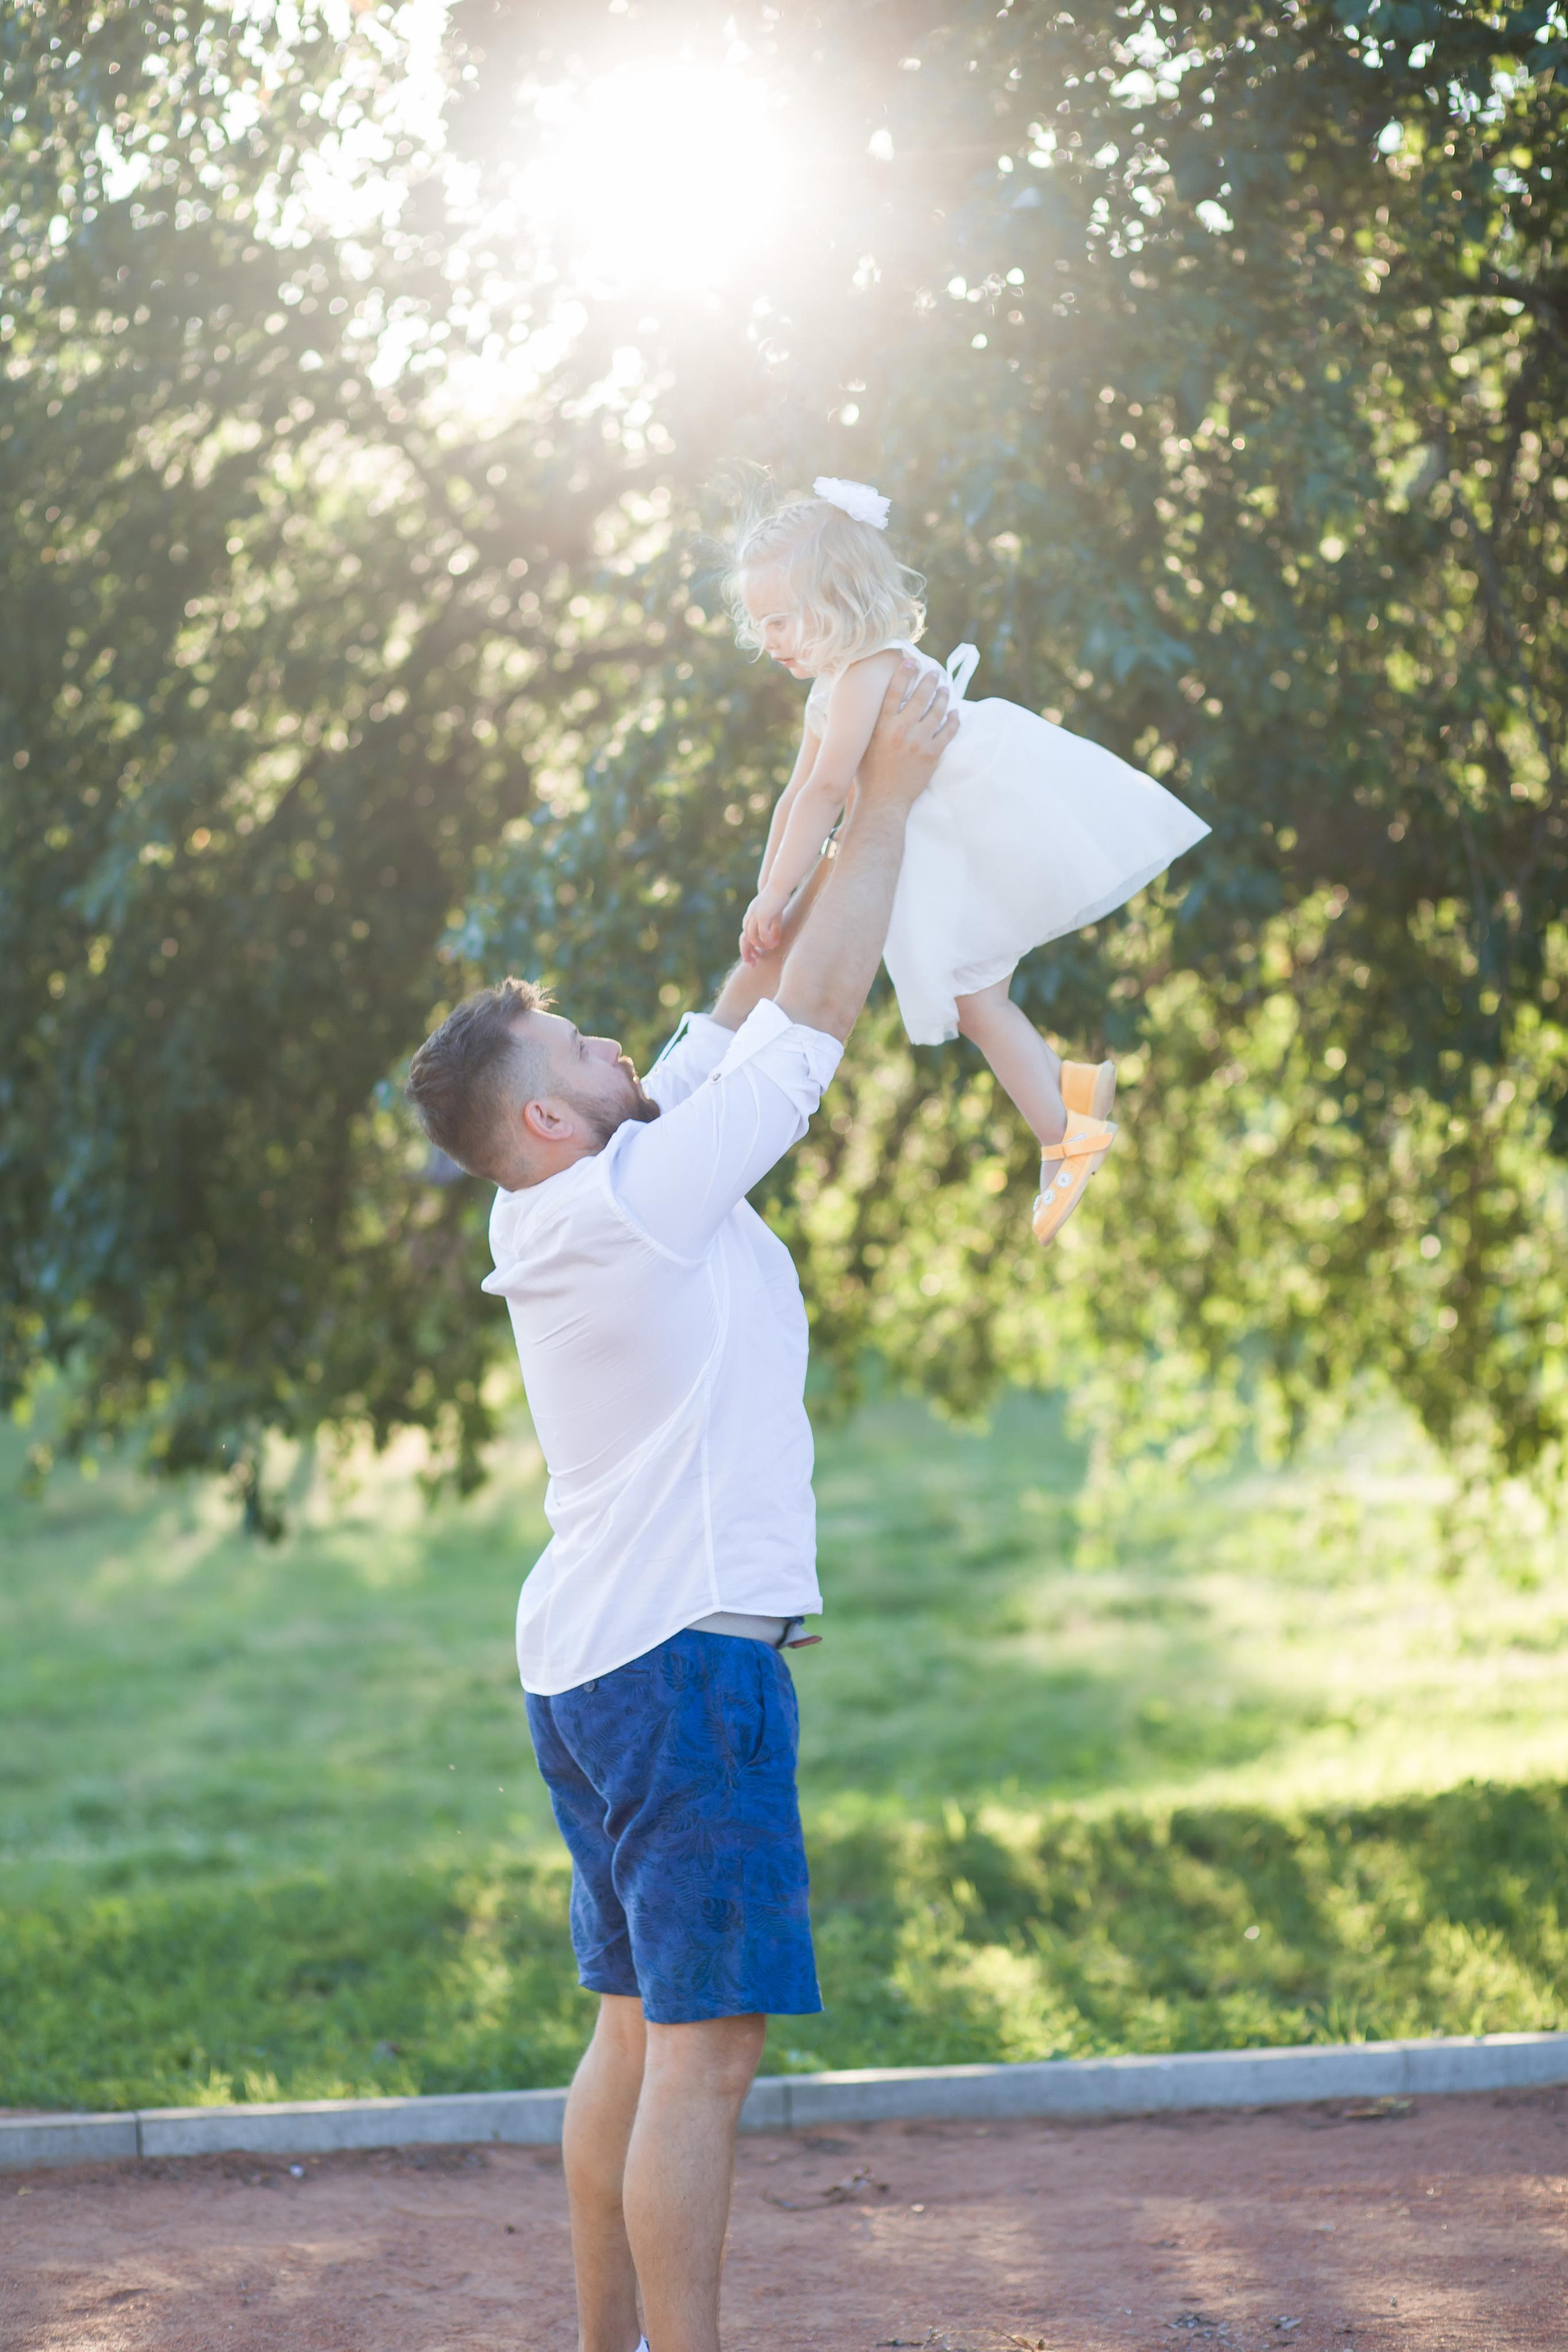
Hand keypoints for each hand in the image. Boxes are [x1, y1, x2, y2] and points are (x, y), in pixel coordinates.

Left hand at [739, 890, 786, 964]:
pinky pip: (762, 933)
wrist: (778, 885)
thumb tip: (774, 943)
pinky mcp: (762, 916)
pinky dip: (766, 940)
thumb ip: (773, 930)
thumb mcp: (774, 916)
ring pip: (752, 937)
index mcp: (749, 917)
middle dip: (747, 952)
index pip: (744, 936)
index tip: (753, 958)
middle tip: (752, 964)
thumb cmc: (777, 899)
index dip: (747, 948)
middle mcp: (749, 917)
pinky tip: (773, 944)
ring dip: (760, 945)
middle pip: (744, 939)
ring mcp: (754, 916)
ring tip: (769, 949)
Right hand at [854, 657, 957, 815]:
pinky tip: (955, 713)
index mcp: (880, 726)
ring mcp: (918, 742)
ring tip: (944, 689)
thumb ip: (868, 726)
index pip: (893, 691)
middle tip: (934, 672)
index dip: (904, 673)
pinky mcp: (932, 754)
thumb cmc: (867, 775)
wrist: (883, 801)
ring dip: (942, 697)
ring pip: (936, 711)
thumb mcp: (861, 745)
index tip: (911, 661)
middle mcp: (900, 730)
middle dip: (928, 681)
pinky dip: (954, 720)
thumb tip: (868, 706)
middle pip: (919, 697)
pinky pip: (948, 732)